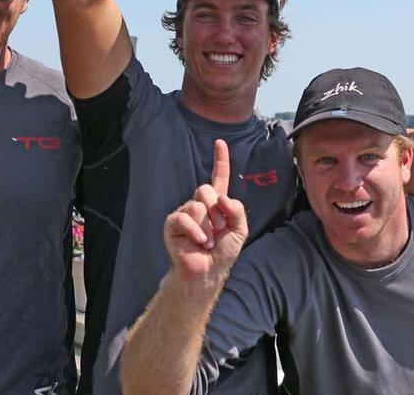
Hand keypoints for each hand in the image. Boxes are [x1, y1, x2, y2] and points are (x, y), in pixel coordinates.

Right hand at [163, 140, 247, 284]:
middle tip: (219, 230)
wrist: (209, 271)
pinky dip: (196, 232)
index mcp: (217, 203)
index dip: (220, 160)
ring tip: (208, 241)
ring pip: (197, 205)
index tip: (220, 142)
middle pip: (206, 190)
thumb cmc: (224, 252)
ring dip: (208, 226)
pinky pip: (184, 217)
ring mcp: (185, 212)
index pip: (219, 177)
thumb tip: (221, 196)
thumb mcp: (239, 229)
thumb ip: (236, 209)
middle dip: (216, 212)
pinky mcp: (173, 223)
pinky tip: (199, 242)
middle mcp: (199, 204)